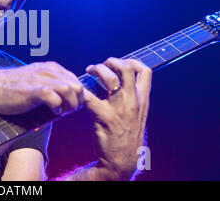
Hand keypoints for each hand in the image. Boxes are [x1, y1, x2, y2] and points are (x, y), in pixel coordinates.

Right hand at [0, 61, 84, 114]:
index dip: (77, 94)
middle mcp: (47, 71)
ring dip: (71, 104)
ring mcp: (40, 80)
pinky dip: (57, 107)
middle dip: (78, 100)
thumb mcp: (33, 79)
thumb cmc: (10, 86)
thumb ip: (48, 83)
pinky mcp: (33, 91)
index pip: (75, 79)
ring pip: (70, 89)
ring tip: (63, 111)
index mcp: (49, 68)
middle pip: (77, 84)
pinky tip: (53, 112)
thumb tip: (64, 98)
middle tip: (69, 109)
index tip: (71, 104)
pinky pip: (54, 98)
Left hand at [83, 57, 151, 179]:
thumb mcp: (137, 115)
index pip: (144, 71)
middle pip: (126, 69)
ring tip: (88, 72)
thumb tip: (120, 80)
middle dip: (111, 62)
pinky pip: (90, 97)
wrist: (122, 161)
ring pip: (111, 78)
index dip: (131, 61)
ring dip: (97, 70)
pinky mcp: (105, 117)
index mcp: (142, 99)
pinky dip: (81, 91)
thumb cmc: (126, 136)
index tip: (118, 62)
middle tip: (99, 66)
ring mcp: (120, 109)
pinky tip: (77, 92)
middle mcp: (133, 101)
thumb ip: (132, 98)